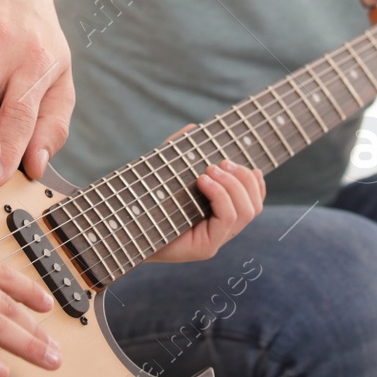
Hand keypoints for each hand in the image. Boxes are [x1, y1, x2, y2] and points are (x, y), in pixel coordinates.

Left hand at [150, 126, 265, 263]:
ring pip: (245, 212)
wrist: (121, 229)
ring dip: (232, 185)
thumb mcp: (166, 172)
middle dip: (243, 179)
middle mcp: (220, 232)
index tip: (244, 164)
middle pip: (254, 206)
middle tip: (221, 163)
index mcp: (217, 217)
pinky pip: (227, 218)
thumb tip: (193, 128)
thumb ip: (179, 152)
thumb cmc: (143, 201)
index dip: (255, 183)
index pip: (252, 203)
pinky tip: (202, 181)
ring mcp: (214, 242)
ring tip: (209, 170)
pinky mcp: (205, 248)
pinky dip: (220, 195)